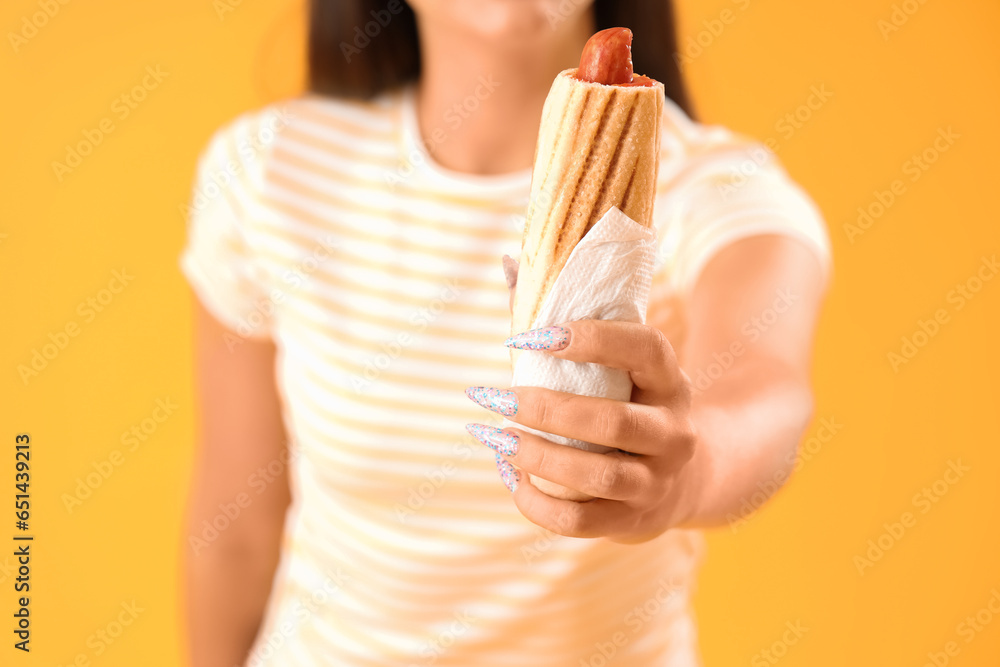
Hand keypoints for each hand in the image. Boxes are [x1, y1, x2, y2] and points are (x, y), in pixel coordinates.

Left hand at [465, 319, 700, 543]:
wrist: (682, 482)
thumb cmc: (631, 406)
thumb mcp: (624, 369)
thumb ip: (568, 323)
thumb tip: (508, 264)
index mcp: (670, 383)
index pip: (646, 350)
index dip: (594, 339)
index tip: (535, 337)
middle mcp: (673, 434)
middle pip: (612, 421)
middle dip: (545, 409)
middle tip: (496, 397)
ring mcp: (656, 483)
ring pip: (596, 476)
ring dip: (537, 456)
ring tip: (496, 437)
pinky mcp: (632, 522)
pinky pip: (578, 522)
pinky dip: (535, 501)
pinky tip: (510, 475)